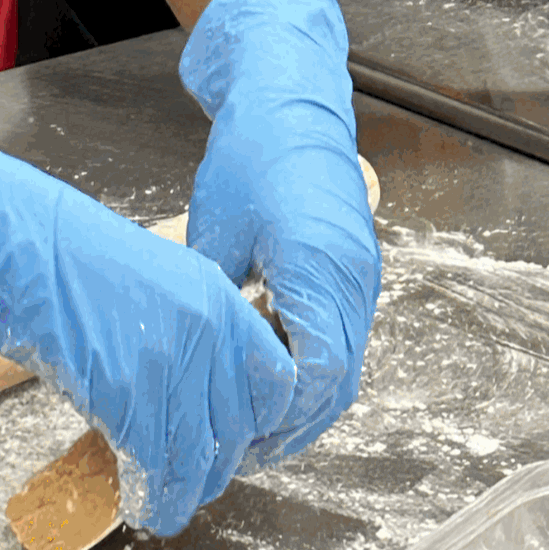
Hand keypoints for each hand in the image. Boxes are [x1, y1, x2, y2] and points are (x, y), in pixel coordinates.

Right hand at [0, 113, 293, 534]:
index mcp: (218, 299)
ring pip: (200, 460)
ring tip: (162, 501)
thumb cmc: (76, 264)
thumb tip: (201, 400)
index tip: (237, 442)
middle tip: (190, 477)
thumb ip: (193, 335)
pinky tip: (136, 501)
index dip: (261, 422)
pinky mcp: (126, 394)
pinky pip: (156, 468)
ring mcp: (168, 363)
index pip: (277, 380)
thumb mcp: (161, 284)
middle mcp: (206, 331)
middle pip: (239, 430)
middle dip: (216, 466)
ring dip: (182, 493)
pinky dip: (151, 498)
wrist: (23, 246)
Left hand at [178, 0, 379, 465]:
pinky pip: (343, 335)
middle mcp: (353, 277)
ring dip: (305, 400)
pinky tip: (273, 374)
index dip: (279, 416)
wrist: (292, 97)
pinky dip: (314, 366)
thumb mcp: (215, 234)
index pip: (316, 373)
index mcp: (321, 268)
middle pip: (337, 381)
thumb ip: (213, 303)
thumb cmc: (252, 156)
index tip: (238, 438)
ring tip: (255, 424)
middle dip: (292, 423)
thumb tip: (187, 360)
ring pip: (344, 364)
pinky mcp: (356, 267)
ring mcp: (361, 273)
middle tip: (242, 451)